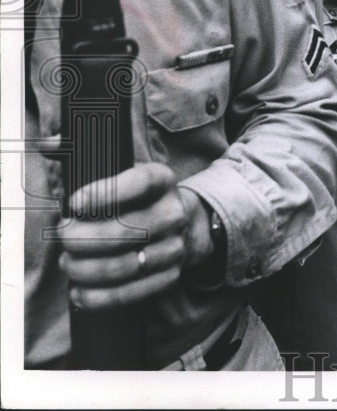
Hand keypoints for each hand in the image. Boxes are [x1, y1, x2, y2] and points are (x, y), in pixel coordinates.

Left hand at [57, 163, 211, 309]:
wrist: (184, 223)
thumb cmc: (139, 197)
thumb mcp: (123, 171)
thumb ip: (84, 158)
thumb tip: (48, 144)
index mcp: (162, 180)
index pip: (139, 182)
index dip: (105, 193)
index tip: (74, 203)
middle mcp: (173, 212)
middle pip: (126, 231)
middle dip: (84, 238)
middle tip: (63, 236)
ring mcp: (174, 247)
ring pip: (125, 266)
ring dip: (86, 269)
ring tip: (68, 262)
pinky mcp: (169, 276)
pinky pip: (132, 293)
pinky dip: (99, 297)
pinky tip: (79, 291)